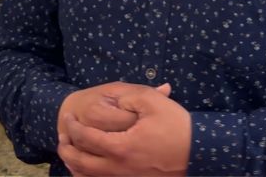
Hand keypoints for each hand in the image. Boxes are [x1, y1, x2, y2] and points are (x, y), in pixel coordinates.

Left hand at [58, 83, 190, 176]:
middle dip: (66, 149)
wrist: (203, 154)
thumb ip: (125, 97)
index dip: (72, 126)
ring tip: (70, 152)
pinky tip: (87, 167)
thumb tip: (107, 100)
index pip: (85, 137)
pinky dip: (89, 176)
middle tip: (61, 137)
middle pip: (80, 163)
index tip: (68, 117)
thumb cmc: (177, 127)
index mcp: (120, 148)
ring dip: (75, 165)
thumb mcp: (151, 102)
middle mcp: (120, 170)